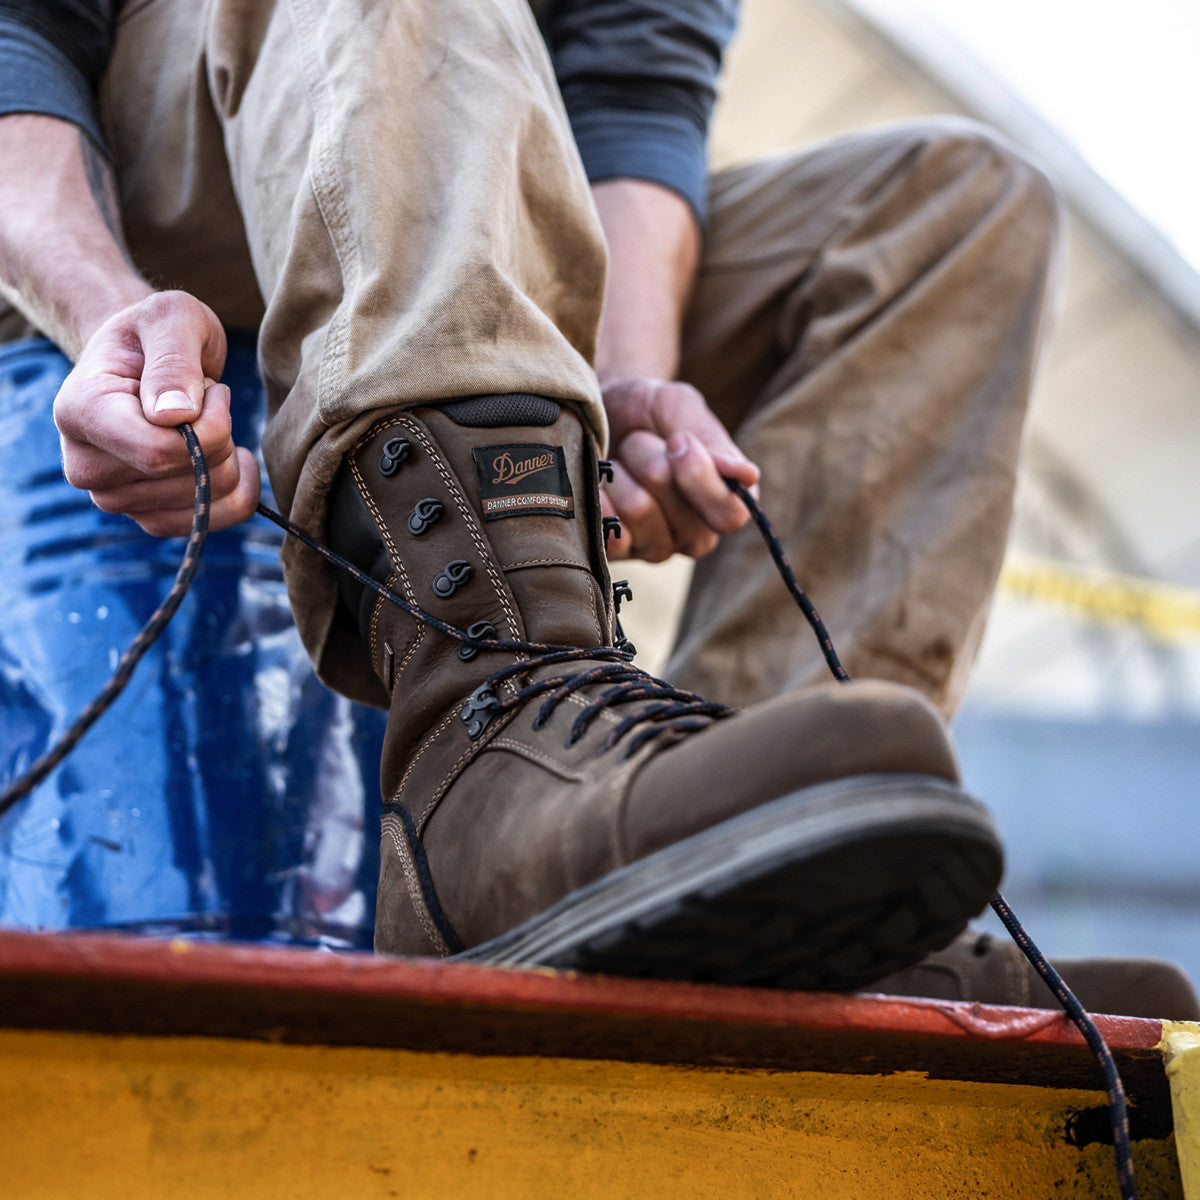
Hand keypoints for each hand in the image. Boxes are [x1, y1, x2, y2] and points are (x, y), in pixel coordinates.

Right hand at [53, 291, 259, 536]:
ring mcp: (114, 499)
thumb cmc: (157, 332)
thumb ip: (173, 360)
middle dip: (223, 435)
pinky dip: (238, 491)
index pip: (159, 451)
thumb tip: (174, 416)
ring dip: (228, 457)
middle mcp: (86, 467)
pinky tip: (230, 457)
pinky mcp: (147, 517)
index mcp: (79, 413)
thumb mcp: (171, 318)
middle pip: (190, 476)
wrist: (145, 359)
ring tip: (203, 421)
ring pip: (208, 500)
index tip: (212, 390)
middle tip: (205, 399)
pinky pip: (213, 520)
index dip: (210, 426)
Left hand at [601, 377, 758, 562]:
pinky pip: (609, 534)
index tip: (678, 441)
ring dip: (620, 472)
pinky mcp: (618, 553)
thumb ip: (710, 438)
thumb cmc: (644, 412)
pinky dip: (599, 499)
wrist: (593, 415)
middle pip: (680, 510)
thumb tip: (747, 476)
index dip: (701, 479)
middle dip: (652, 460)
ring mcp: (657, 547)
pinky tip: (598, 485)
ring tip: (617, 461)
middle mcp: (696, 533)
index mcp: (727, 500)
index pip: (730, 515)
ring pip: (639, 511)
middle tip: (640, 442)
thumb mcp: (678, 406)